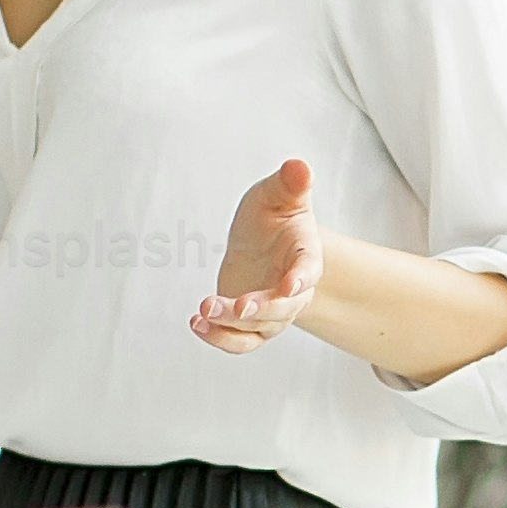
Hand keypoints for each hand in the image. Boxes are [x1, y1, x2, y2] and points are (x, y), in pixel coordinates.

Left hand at [192, 157, 328, 351]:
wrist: (265, 244)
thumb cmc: (274, 217)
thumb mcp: (277, 195)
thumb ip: (289, 184)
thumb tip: (300, 166)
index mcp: (305, 256)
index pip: (309, 270)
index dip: (301, 279)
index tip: (289, 286)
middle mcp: (294, 291)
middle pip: (283, 309)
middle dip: (259, 309)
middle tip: (236, 306)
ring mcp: (273, 313)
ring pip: (258, 329)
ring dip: (231, 325)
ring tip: (203, 312)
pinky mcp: (250, 324)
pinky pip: (240, 341)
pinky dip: (219, 338)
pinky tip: (197, 324)